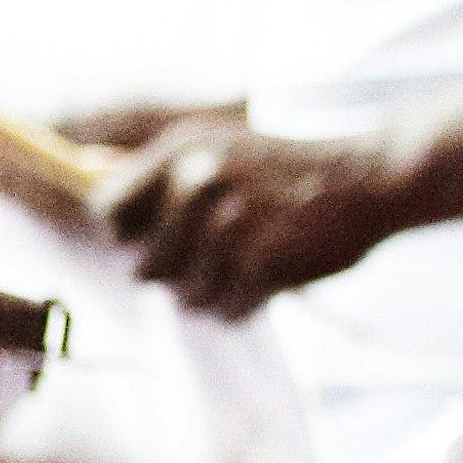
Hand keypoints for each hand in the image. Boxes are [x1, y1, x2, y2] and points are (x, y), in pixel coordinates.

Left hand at [81, 112, 408, 316]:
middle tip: (224, 257)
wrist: (371, 177)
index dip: (134, 236)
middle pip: (145, 268)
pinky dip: (248, 306)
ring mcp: (231, 224)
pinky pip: (228, 311)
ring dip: (218, 295)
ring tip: (252, 268)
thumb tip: (91, 193)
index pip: (110, 213)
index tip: (165, 239)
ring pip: (186, 298)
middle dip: (181, 274)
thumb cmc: (290, 173)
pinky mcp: (262, 262)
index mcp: (181, 151)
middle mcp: (199, 181)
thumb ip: (163, 176)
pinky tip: (274, 279)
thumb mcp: (223, 152)